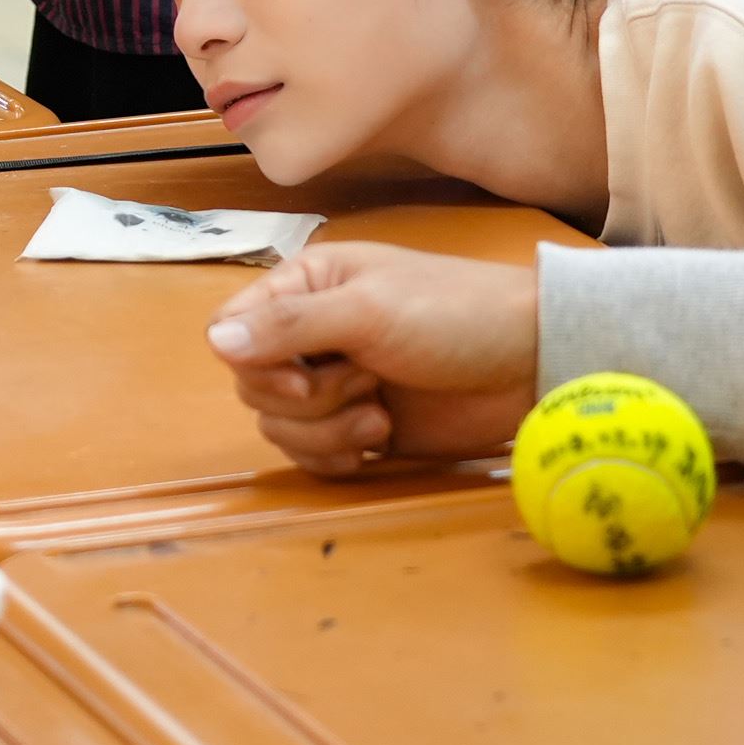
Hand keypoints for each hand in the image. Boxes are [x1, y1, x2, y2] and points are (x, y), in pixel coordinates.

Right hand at [205, 243, 540, 476]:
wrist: (530, 363)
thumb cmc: (455, 316)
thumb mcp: (368, 311)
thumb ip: (289, 326)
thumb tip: (214, 342)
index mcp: (305, 287)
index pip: (233, 331)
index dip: (257, 364)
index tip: (304, 377)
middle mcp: (311, 334)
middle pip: (253, 387)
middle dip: (306, 401)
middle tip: (365, 385)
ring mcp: (335, 384)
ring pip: (280, 426)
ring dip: (326, 432)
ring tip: (380, 415)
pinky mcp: (358, 428)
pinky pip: (312, 456)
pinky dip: (336, 457)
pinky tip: (378, 441)